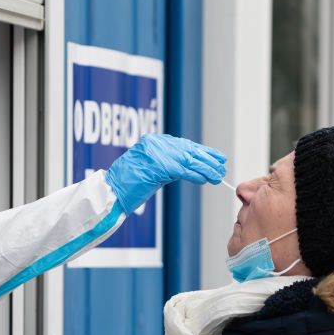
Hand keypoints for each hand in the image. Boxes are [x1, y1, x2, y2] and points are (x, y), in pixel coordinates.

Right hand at [106, 134, 226, 211]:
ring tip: (218, 175)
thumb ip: (168, 165)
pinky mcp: (158, 166)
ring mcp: (157, 153)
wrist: (112, 193)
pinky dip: (196, 175)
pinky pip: (183, 170)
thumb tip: (190, 167)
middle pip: (188, 150)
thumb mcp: (150, 170)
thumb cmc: (128, 185)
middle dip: (207, 158)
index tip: (215, 157)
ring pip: (189, 159)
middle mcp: (156, 143)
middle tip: (221, 165)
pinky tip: (205, 179)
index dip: (201, 152)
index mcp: (153, 141)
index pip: (183, 145)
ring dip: (206, 168)